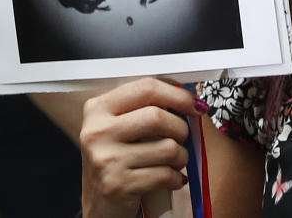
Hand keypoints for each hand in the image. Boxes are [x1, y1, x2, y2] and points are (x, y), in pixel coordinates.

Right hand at [80, 78, 205, 217]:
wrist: (99, 203)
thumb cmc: (117, 159)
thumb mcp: (120, 126)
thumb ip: (145, 106)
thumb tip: (188, 95)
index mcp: (98, 108)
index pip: (146, 88)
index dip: (177, 95)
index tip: (194, 104)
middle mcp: (97, 131)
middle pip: (157, 116)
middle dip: (181, 128)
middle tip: (183, 137)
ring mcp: (105, 159)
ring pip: (167, 147)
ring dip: (181, 156)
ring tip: (175, 160)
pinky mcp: (117, 185)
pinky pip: (165, 174)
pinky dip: (176, 177)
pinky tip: (171, 178)